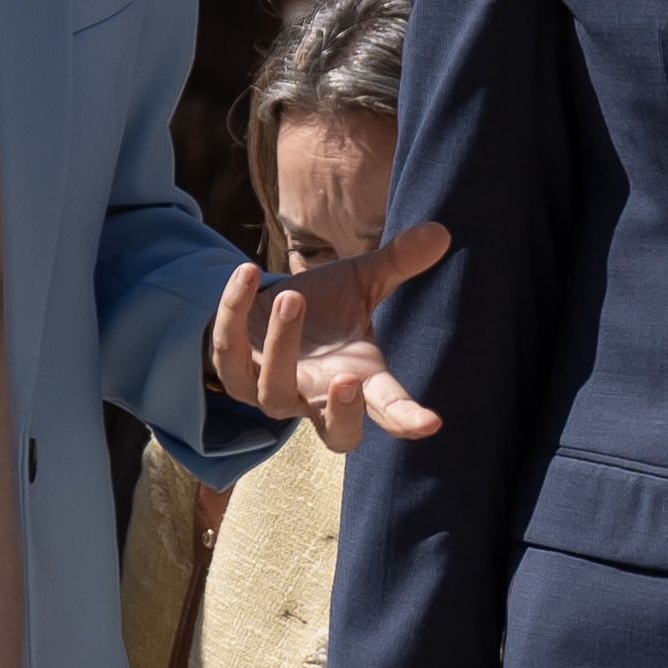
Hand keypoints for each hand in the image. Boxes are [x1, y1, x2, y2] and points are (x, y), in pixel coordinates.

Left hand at [207, 225, 453, 452]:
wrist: (265, 307)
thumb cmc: (325, 306)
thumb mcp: (362, 282)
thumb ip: (397, 263)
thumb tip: (440, 232)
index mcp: (358, 380)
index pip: (388, 408)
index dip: (407, 418)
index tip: (431, 423)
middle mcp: (316, 397)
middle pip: (336, 434)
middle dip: (342, 414)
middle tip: (349, 380)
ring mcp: (271, 390)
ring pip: (272, 391)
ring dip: (283, 346)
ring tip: (293, 297)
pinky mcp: (232, 369)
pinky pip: (228, 349)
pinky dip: (234, 311)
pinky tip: (247, 272)